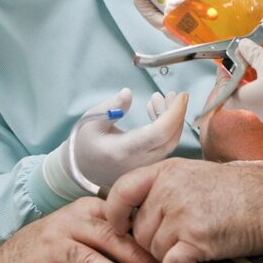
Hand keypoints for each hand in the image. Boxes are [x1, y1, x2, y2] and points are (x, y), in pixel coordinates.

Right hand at [0, 196, 162, 262]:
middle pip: (105, 237)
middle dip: (133, 255)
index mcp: (86, 210)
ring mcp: (52, 248)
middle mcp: (69, 225)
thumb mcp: (83, 226)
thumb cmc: (60, 242)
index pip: (118, 218)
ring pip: (85, 259)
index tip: (165, 250)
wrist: (10, 259)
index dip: (142, 234)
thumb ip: (114, 229)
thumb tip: (159, 240)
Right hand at [72, 88, 187, 187]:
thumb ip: (110, 107)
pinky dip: (165, 127)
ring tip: (160, 98)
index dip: (174, 113)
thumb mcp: (91, 121)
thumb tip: (128, 93)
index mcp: (124, 150)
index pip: (159, 132)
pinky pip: (164, 146)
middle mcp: (139, 162)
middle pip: (170, 138)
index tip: (181, 95)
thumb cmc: (85, 143)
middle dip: (177, 114)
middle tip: (175, 94)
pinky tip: (155, 110)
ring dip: (171, 119)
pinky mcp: (147, 165)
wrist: (81, 169)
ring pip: (169, 142)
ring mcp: (145, 166)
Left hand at [106, 158, 262, 262]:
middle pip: (138, 230)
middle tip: (177, 245)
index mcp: (167, 171)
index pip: (121, 190)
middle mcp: (169, 190)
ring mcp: (181, 214)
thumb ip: (165, 187)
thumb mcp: (195, 174)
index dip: (114, 213)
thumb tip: (138, 212)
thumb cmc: (239, 191)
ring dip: (169, 259)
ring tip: (191, 254)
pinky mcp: (195, 239)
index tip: (119, 227)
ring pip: (153, 251)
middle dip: (153, 244)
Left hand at [229, 40, 262, 126]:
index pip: (225, 97)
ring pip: (262, 100)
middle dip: (245, 79)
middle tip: (250, 62)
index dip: (223, 82)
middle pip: (244, 97)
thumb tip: (242, 47)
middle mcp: (261, 113)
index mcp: (251, 101)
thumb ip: (253, 54)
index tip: (228, 68)